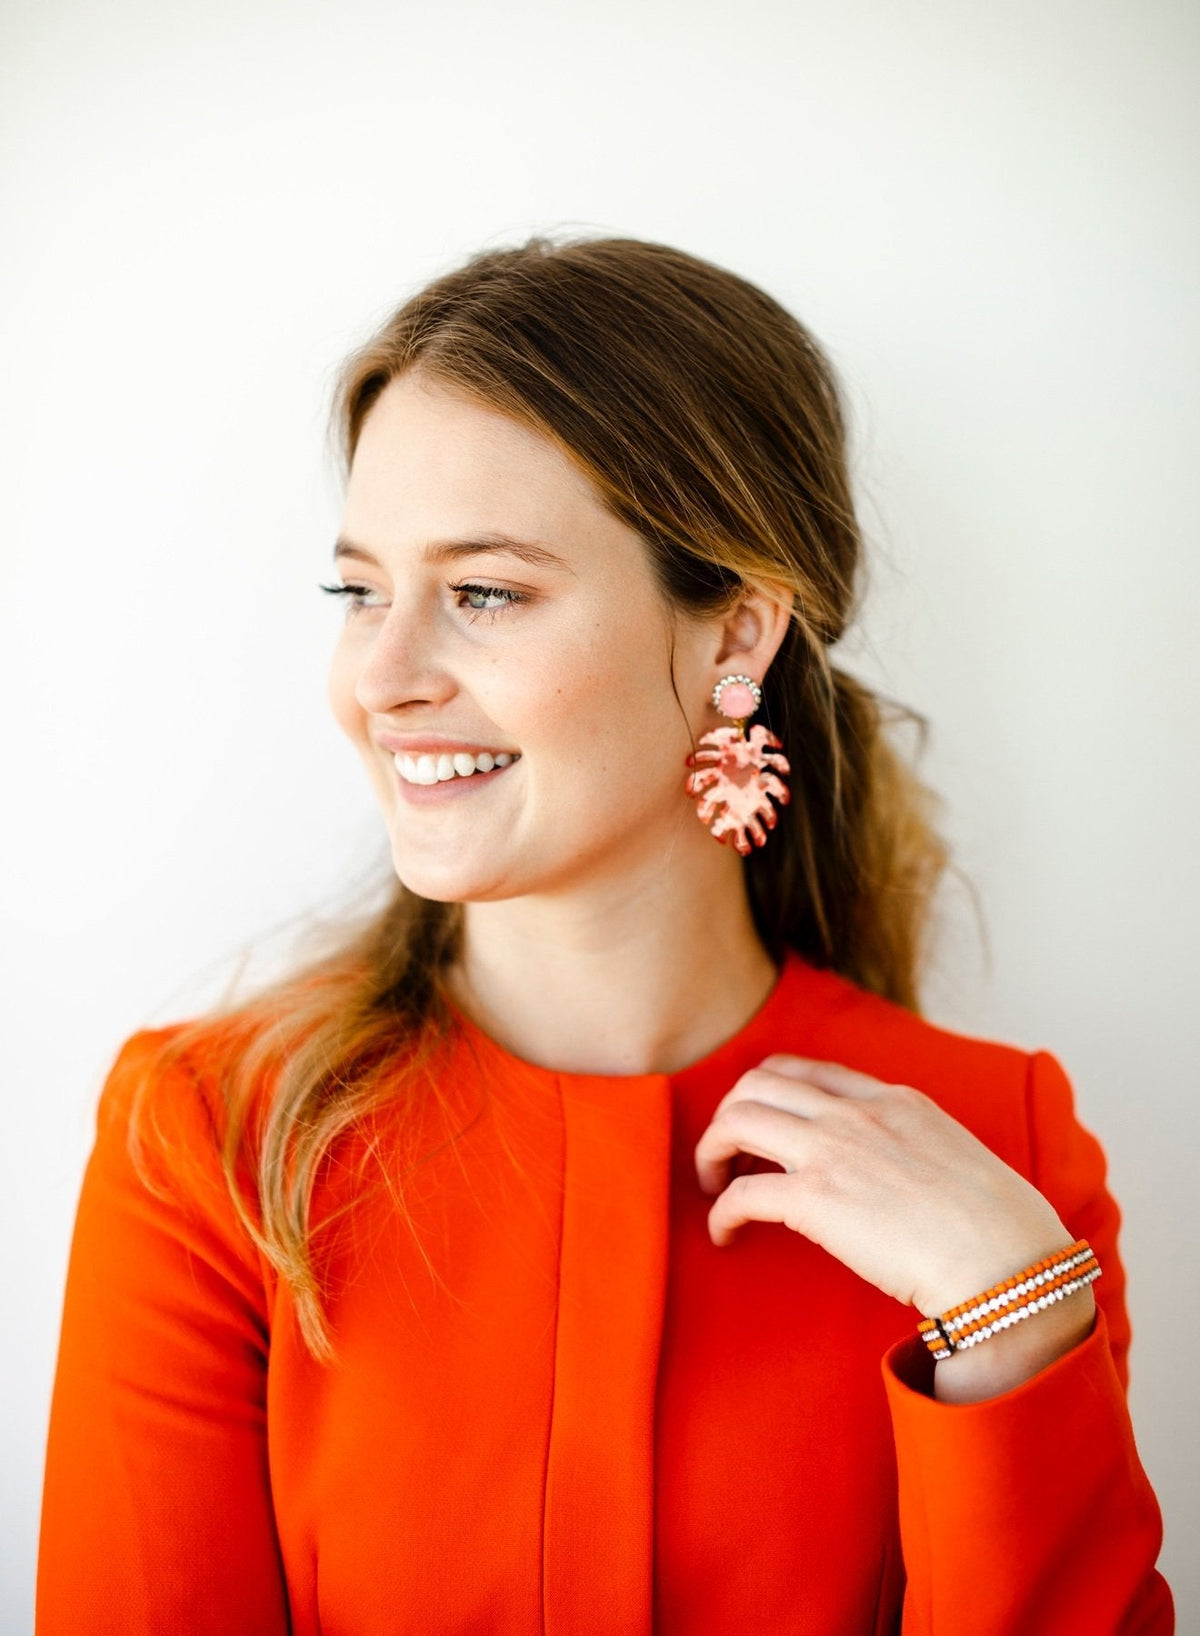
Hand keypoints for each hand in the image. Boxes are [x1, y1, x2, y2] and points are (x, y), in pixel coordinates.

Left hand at [694, 1054, 1082, 1324]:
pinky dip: (721, 1213)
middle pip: (758, 1083)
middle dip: (729, 1115)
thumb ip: (917, 1151)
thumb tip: (903, 1180)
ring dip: (712, 1152)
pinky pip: (740, 1194)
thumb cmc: (1000, 1230)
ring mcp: (834, 1151)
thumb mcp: (958, 1159)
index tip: (763, 1128)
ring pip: (736, 1120)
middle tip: (726, 1157)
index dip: (770, 1094)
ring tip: (713, 1188)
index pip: (807, 1070)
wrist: (1008, 1264)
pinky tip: (725, 1235)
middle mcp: (858, 1114)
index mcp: (895, 1100)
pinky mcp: (816, 1200)